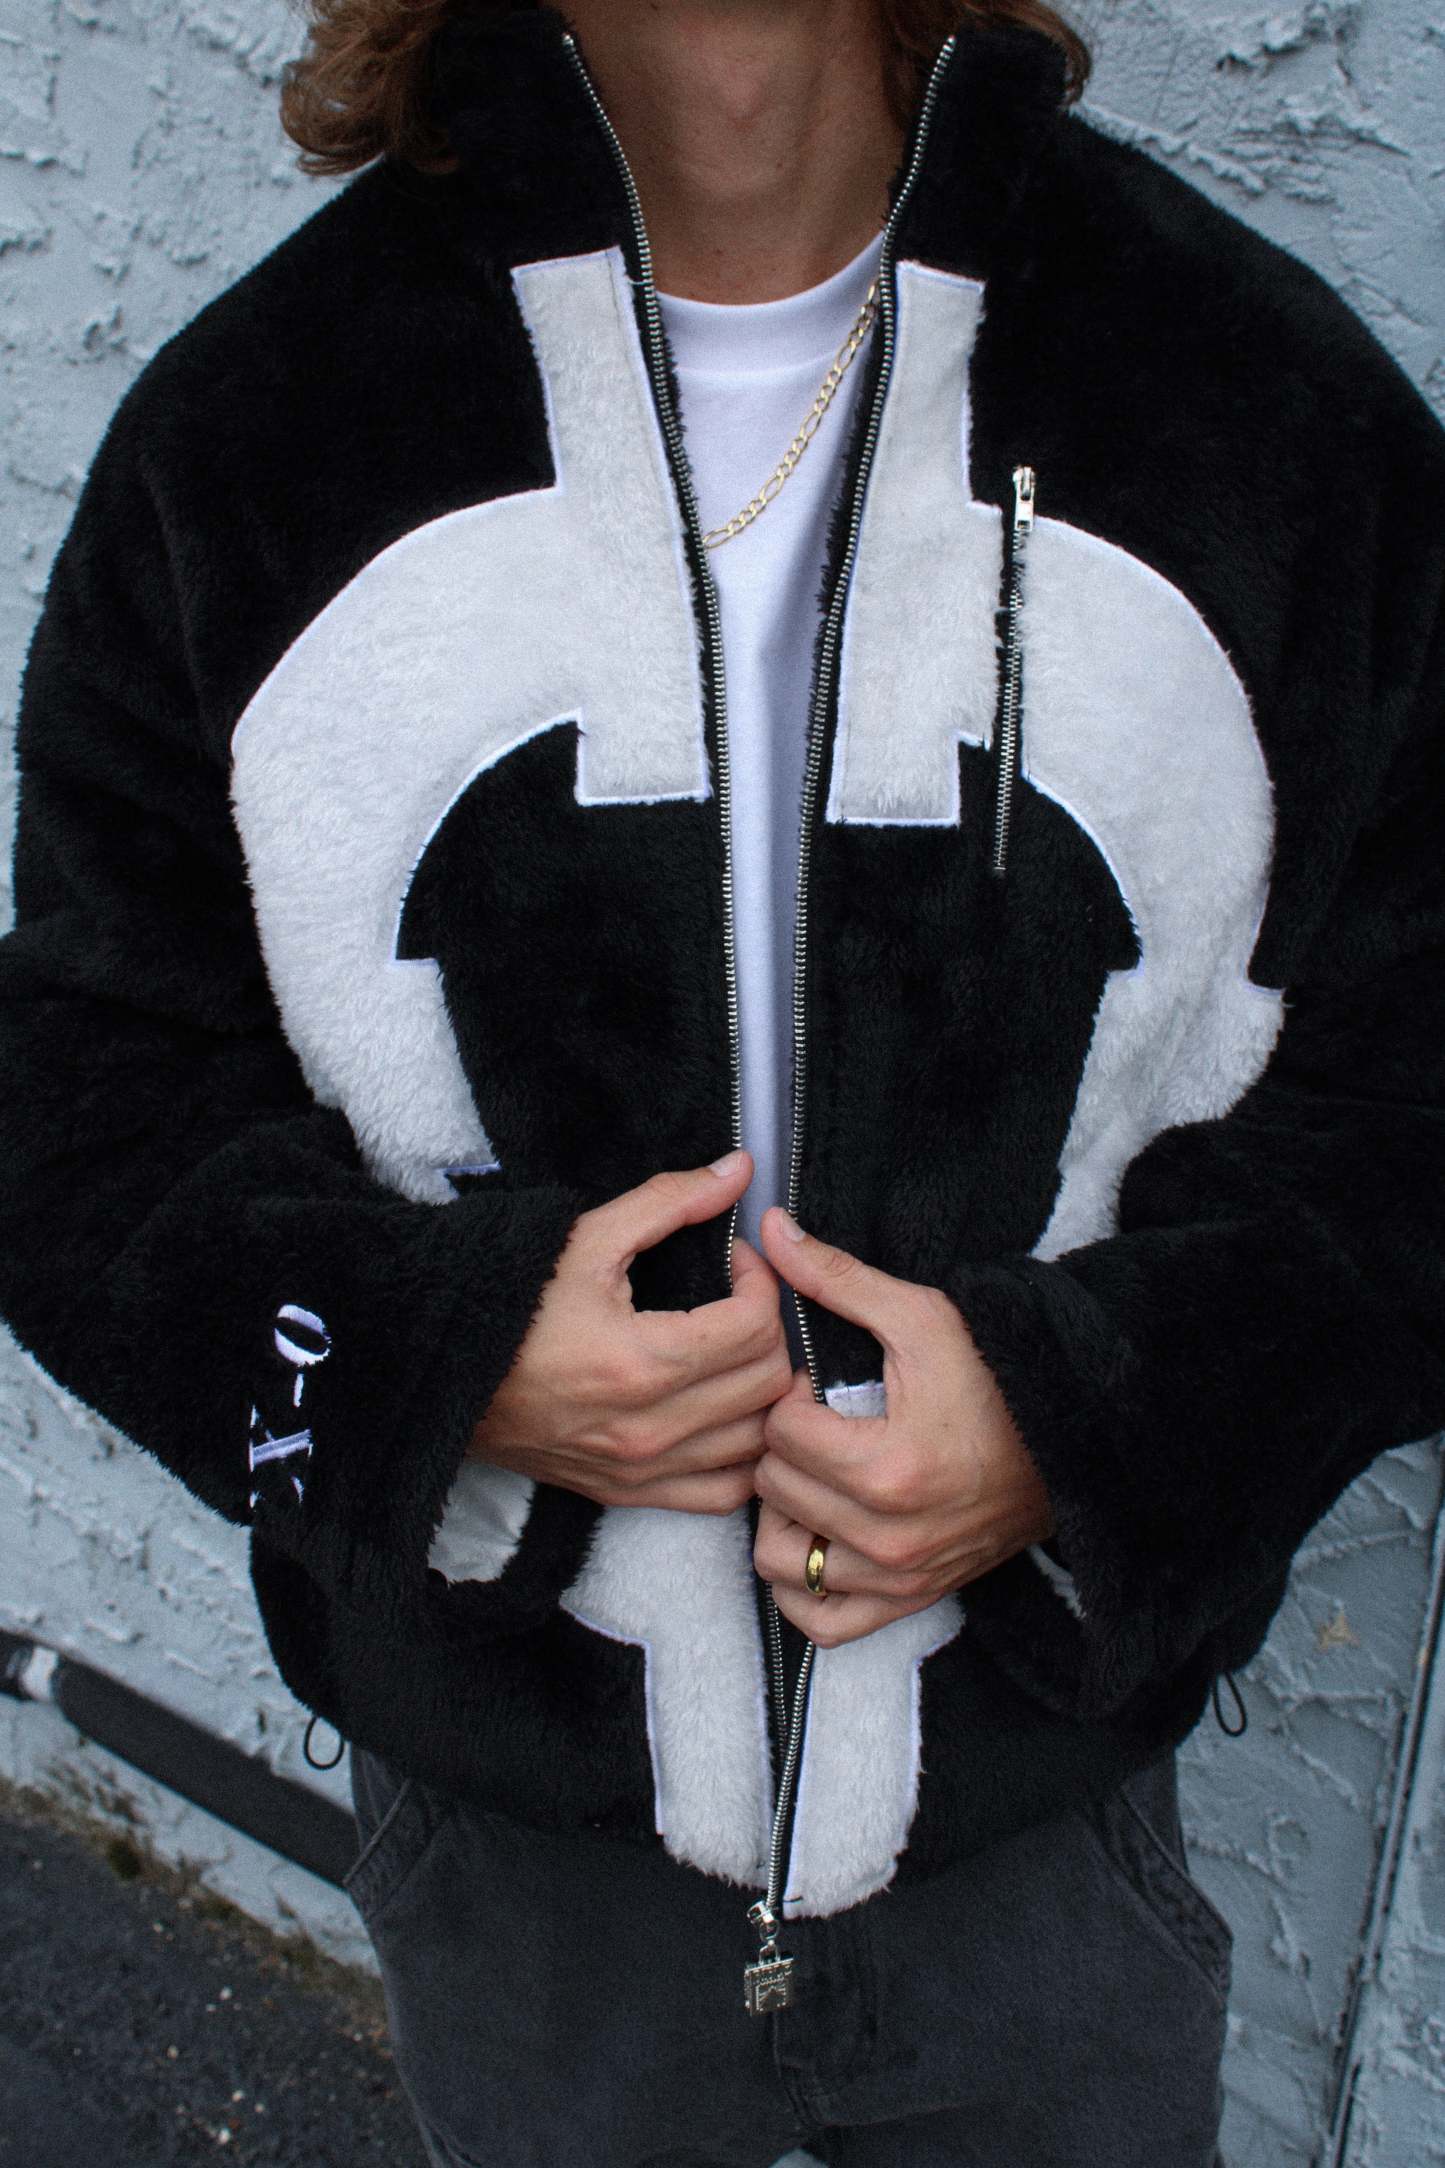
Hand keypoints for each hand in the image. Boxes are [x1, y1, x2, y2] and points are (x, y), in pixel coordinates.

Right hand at [468, 1150, 791, 1513]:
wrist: (441, 1372)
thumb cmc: (511, 1302)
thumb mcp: (586, 1238)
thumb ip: (669, 1202)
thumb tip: (740, 1169)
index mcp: (641, 1362)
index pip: (756, 1326)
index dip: (762, 1280)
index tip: (737, 1260)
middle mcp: (649, 1430)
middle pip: (768, 1384)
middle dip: (770, 1330)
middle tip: (740, 1300)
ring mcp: (641, 1471)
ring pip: (757, 1441)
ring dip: (765, 1392)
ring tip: (739, 1352)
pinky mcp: (628, 1495)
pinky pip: (724, 1493)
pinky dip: (744, 1455)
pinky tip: (730, 1413)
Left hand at [751, 1208, 1054, 1647]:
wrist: (1071, 1439)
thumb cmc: (996, 1376)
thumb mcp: (920, 1317)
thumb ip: (837, 1279)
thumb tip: (769, 1233)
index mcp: (887, 1469)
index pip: (778, 1435)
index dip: (789, 1398)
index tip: (818, 1387)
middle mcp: (889, 1538)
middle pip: (773, 1492)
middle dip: (782, 1448)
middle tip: (817, 1423)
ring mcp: (898, 1580)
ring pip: (780, 1560)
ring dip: (784, 1515)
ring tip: (815, 1476)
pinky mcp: (909, 1602)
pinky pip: (820, 1620)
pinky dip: (806, 1583)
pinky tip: (821, 1532)